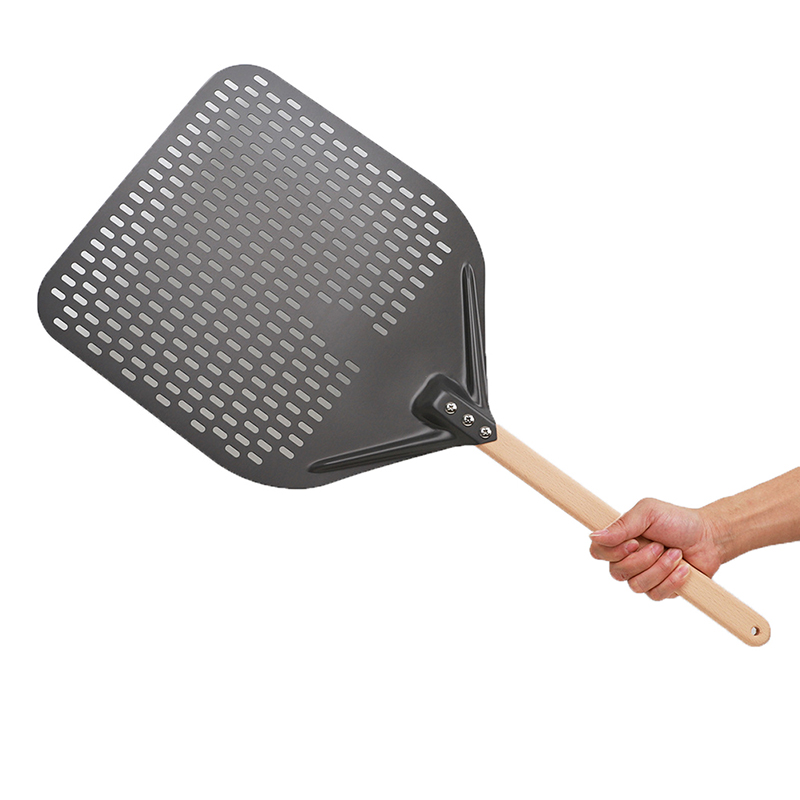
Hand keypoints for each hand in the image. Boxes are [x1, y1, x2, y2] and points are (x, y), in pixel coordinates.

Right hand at [589, 498, 723, 599]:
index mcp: (620, 539)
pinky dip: (672, 581)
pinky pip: (655, 594)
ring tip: (676, 554)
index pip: (597, 552)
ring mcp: (643, 576)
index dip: (612, 552)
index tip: (633, 542)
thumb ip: (621, 525)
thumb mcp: (647, 513)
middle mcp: (627, 559)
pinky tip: (684, 569)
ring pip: (636, 586)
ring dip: (660, 569)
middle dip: (642, 560)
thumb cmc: (677, 521)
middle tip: (660, 545)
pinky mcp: (660, 590)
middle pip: (616, 572)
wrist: (709, 537)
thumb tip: (594, 536)